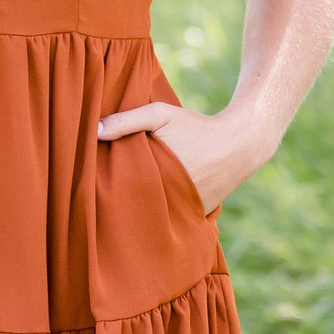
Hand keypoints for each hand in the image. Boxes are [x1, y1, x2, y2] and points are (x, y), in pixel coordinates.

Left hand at [96, 101, 259, 215]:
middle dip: (123, 202)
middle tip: (104, 196)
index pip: (121, 194)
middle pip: (137, 207)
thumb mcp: (160, 115)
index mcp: (157, 182)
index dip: (107, 190)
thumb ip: (127, 121)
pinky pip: (176, 218)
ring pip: (156, 216)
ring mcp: (186, 213)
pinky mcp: (198, 215)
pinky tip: (154, 204)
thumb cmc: (196, 127)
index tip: (93, 185)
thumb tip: (94, 130)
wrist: (240, 143)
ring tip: (126, 204)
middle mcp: (172, 204)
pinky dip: (166, 212)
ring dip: (144, 210)